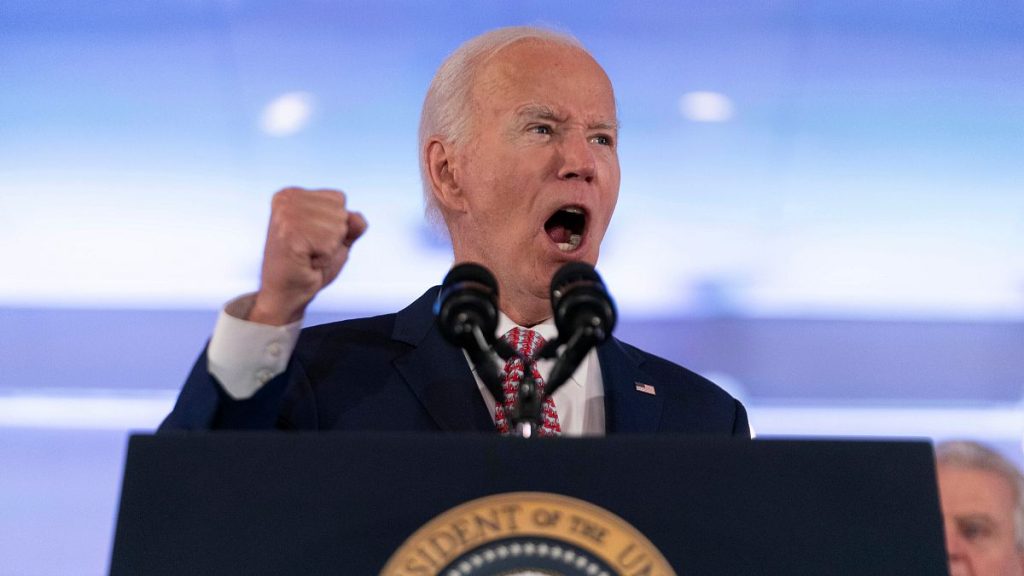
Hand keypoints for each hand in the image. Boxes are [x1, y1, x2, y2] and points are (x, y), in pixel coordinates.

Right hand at [249, 187, 366, 324]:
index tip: (313, 239)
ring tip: (308, 255)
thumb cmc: (310, 266)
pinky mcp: (289, 234)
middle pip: (340, 211)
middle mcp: (286, 199)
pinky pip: (330, 243)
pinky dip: (324, 258)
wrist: (288, 294)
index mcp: (292, 194)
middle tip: (310, 250)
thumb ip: (351, 224)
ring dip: (328, 249)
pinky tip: (306, 262)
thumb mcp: (338, 239)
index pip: (339, 198)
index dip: (335, 225)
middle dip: (333, 237)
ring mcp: (286, 215)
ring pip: (338, 227)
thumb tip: (356, 218)